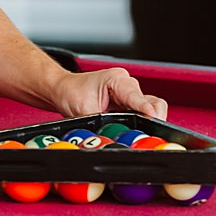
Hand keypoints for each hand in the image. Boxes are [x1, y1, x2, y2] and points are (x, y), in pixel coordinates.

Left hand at [46, 67, 167, 120]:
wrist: (61, 90)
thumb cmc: (69, 93)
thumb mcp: (82, 110)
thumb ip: (101, 123)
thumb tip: (112, 136)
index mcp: (117, 79)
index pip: (139, 98)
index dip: (147, 111)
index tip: (153, 120)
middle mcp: (127, 85)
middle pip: (153, 103)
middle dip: (153, 118)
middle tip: (148, 132)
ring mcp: (129, 94)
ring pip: (151, 109)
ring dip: (146, 121)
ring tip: (138, 132)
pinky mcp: (128, 104)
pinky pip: (142, 114)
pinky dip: (141, 123)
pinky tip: (134, 130)